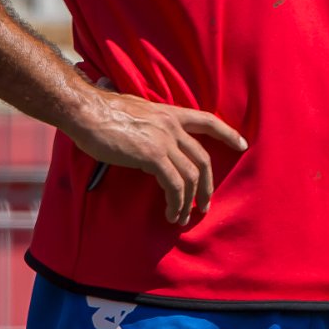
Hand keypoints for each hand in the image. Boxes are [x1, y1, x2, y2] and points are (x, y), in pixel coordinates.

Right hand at [68, 92, 245, 225]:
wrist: (85, 111)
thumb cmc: (101, 113)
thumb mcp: (134, 111)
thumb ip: (147, 123)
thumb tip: (145, 135)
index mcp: (169, 113)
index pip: (208, 120)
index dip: (227, 133)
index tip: (242, 144)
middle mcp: (172, 126)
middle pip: (202, 158)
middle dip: (207, 185)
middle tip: (204, 205)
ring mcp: (164, 140)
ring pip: (191, 176)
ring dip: (189, 201)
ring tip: (182, 217)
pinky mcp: (153, 156)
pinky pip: (175, 185)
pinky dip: (176, 203)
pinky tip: (170, 213)